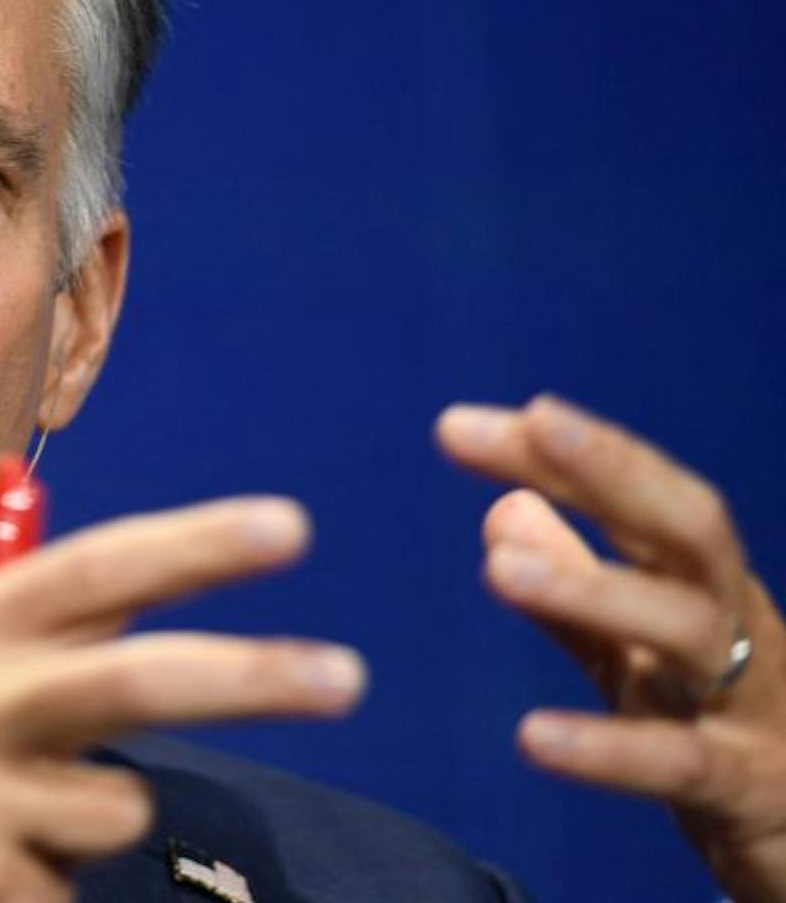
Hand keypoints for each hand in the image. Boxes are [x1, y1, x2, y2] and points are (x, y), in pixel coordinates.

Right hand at [0, 497, 365, 902]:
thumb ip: (7, 635)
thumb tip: (135, 602)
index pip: (91, 569)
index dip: (197, 545)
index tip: (289, 527)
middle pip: (143, 678)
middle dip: (260, 673)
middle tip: (345, 673)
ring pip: (119, 804)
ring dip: (90, 815)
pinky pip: (68, 887)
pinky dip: (38, 881)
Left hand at [438, 394, 785, 902]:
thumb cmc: (721, 739)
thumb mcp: (639, 662)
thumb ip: (576, 594)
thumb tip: (505, 506)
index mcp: (707, 591)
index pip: (637, 502)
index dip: (561, 458)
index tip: (460, 425)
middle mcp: (739, 630)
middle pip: (691, 529)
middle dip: (616, 469)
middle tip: (537, 422)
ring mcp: (753, 709)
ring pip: (687, 630)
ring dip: (594, 590)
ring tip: (498, 568)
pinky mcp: (747, 792)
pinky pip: (679, 763)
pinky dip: (607, 749)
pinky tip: (532, 736)